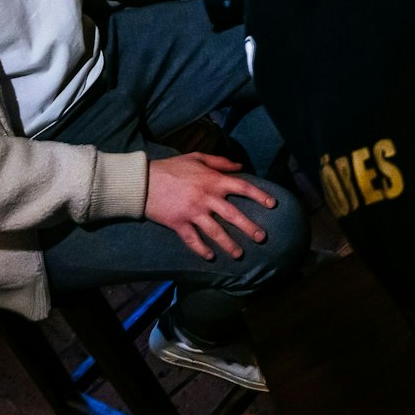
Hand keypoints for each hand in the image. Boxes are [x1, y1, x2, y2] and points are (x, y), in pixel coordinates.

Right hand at [144, 152, 275, 259]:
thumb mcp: (196, 158)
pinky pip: (193, 240)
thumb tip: (240, 167)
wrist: (142, 182)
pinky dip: (202, 250)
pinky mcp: (179, 224)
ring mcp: (193, 213)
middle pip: (233, 215)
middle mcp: (206, 198)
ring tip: (240, 254)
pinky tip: (211, 256)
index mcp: (213, 180)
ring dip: (229, 244)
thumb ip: (220, 162)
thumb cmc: (171, 168)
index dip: (259, 195)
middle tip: (262, 238)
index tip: (272, 204)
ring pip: (216, 232)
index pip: (242, 188)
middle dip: (250, 228)